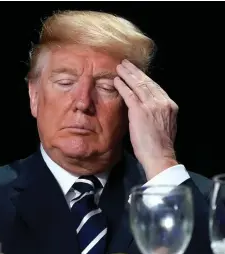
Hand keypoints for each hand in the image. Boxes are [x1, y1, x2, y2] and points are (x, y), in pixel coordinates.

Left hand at [114, 59, 178, 179]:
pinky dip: (122, 86)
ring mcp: (152, 106)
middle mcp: (163, 102)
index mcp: (170, 105)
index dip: (144, 78)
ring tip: (119, 67)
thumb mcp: (162, 123)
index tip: (136, 72)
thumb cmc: (158, 145)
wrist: (159, 156)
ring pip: (138, 85)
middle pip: (147, 82)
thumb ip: (155, 112)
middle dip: (135, 72)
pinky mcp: (140, 111)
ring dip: (127, 75)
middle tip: (125, 63)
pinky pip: (129, 95)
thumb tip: (143, 105)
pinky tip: (116, 80)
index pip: (155, 87)